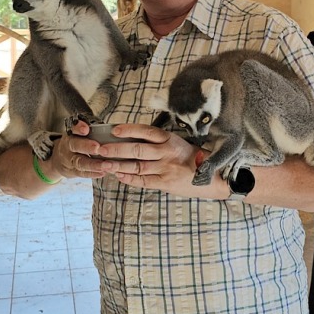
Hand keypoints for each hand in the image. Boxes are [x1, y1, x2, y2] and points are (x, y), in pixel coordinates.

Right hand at [49, 120, 107, 179]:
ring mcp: (70, 160)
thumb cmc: (76, 143)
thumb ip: (90, 129)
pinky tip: (104, 172)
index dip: (78, 128)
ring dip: (94, 164)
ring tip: (107, 164)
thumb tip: (109, 127)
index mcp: (70, 135)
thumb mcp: (78, 134)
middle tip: (97, 148)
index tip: (86, 129)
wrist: (59, 160)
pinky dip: (93, 173)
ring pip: (80, 163)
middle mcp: (68, 147)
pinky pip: (83, 173)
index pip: (72, 129)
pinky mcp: (74, 171)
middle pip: (75, 146)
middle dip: (86, 147)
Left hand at [94, 123, 223, 197]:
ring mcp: (166, 169)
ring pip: (137, 166)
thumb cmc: (194, 159)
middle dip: (116, 149)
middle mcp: (167, 153)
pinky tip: (118, 175)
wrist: (213, 178)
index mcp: (170, 140)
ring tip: (103, 164)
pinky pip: (143, 180)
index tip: (114, 130)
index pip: (146, 131)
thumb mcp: (179, 144)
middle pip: (137, 149)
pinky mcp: (165, 183)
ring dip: (118, 165)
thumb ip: (160, 143)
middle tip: (100, 148)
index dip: (129, 129)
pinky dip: (129, 178)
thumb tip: (134, 139)